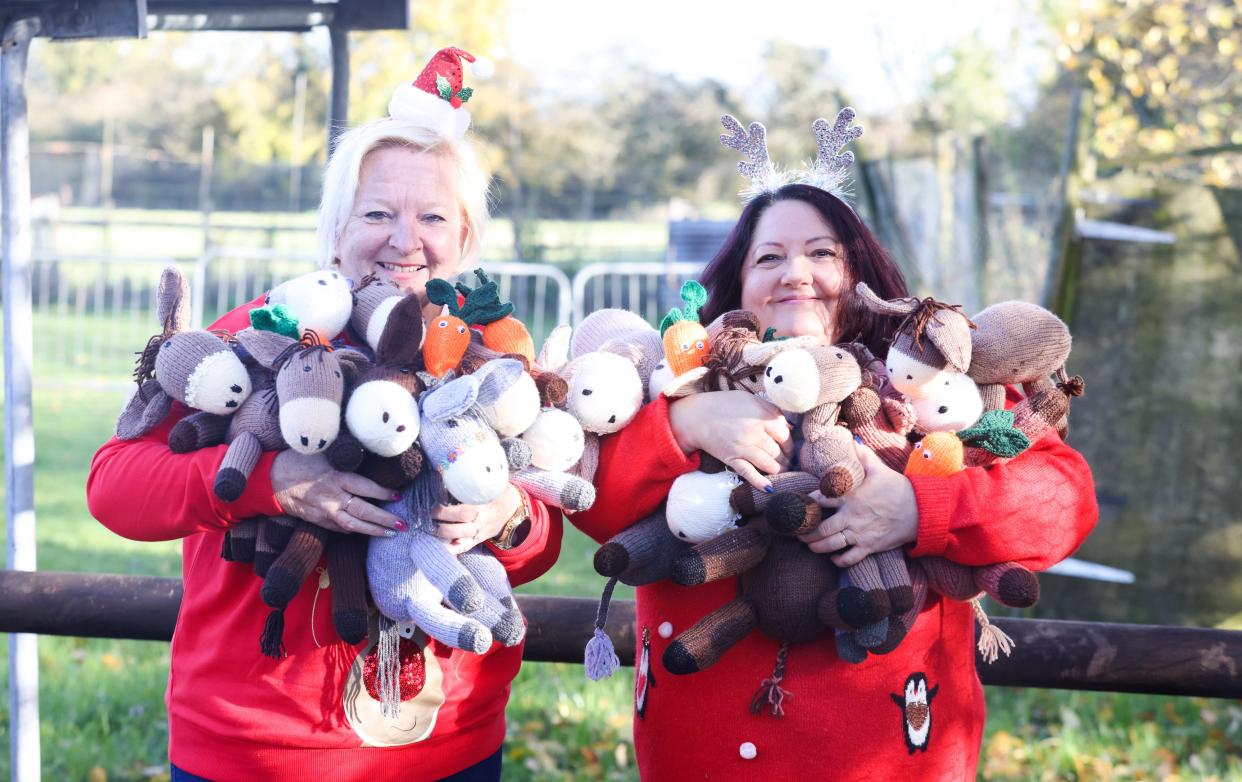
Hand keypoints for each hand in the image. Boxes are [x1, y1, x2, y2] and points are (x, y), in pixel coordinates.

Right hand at [271, 451, 404, 536]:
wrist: (271, 479)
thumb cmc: (299, 461)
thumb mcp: (324, 453)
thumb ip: (346, 459)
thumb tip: (369, 456)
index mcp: (336, 478)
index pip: (366, 488)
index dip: (384, 493)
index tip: (399, 496)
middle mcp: (332, 498)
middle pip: (364, 511)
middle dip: (385, 519)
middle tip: (404, 524)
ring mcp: (325, 512)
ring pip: (353, 525)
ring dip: (374, 531)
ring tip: (392, 533)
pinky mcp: (318, 521)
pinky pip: (340, 529)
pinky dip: (355, 531)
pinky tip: (367, 531)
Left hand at [432, 483, 523, 554]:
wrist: (511, 509)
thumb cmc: (496, 493)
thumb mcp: (489, 485)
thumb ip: (471, 482)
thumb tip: (444, 471)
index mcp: (485, 505)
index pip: (465, 510)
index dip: (447, 510)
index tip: (433, 504)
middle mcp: (483, 520)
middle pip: (462, 524)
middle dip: (442, 520)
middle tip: (427, 514)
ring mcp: (480, 532)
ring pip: (461, 538)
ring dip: (443, 535)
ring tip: (428, 528)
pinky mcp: (478, 540)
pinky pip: (464, 548)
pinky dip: (452, 550)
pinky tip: (439, 548)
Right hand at [668, 390, 792, 491]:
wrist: (697, 416)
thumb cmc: (725, 405)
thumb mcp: (751, 400)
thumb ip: (771, 410)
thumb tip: (790, 427)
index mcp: (761, 416)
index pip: (785, 435)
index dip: (790, 444)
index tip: (788, 448)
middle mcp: (754, 432)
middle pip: (779, 451)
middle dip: (786, 459)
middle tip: (787, 462)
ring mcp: (743, 447)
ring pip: (769, 464)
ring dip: (778, 470)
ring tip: (780, 471)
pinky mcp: (732, 459)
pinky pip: (749, 473)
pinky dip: (760, 482)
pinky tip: (769, 488)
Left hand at [799, 442, 918, 566]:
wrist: (920, 511)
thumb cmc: (898, 489)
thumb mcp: (879, 469)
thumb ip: (863, 456)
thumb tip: (853, 441)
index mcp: (851, 496)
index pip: (820, 499)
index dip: (807, 503)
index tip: (800, 506)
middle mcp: (851, 516)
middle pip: (821, 528)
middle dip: (806, 531)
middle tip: (798, 531)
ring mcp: (860, 533)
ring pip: (830, 544)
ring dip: (816, 546)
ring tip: (808, 545)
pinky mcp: (869, 547)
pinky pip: (849, 558)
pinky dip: (838, 561)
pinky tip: (832, 558)